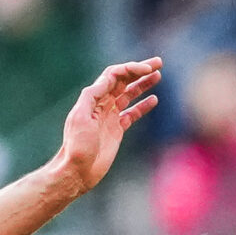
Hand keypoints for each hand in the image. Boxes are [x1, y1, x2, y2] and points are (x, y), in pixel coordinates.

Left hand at [54, 58, 162, 192]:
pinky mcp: (116, 130)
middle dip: (140, 70)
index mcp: (93, 98)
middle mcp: (102, 104)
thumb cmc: (77, 146)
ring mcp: (110, 116)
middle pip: (123, 81)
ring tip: (158, 76)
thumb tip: (107, 80)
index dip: (131, 69)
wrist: (78, 171)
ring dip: (143, 84)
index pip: (114, 75)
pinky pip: (132, 113)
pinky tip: (154, 100)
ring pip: (129, 94)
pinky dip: (143, 106)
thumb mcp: (80, 118)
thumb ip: (92, 97)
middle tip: (158, 63)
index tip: (147, 69)